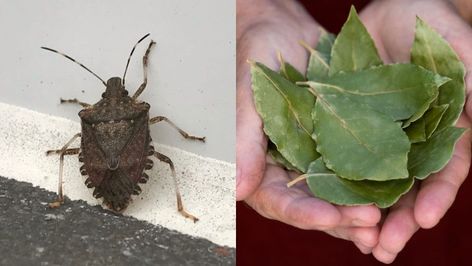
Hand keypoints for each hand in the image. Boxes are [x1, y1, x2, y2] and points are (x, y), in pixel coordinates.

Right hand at [237, 0, 380, 249]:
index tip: (328, 218)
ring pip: (337, 193)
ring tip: (386, 219)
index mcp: (258, 162)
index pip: (277, 200)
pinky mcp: (338, 143)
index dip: (302, 212)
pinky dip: (375, 182)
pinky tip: (397, 191)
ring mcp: (314, 156)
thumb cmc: (257, 54)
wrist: (283, 29)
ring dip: (360, 209)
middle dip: (340, 217)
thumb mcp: (249, 95)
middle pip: (312, 205)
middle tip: (370, 223)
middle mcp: (286, 166)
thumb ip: (244, 142)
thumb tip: (238, 192)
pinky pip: (357, 168)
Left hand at [360, 0, 471, 262]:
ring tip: (359, 243)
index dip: (437, 196)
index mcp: (444, 130)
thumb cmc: (431, 24)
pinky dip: (339, 186)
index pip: (445, 171)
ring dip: (367, 214)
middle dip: (399, 220)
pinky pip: (343, 161)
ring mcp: (381, 138)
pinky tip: (329, 209)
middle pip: (408, 188)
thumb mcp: (457, 50)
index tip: (425, 220)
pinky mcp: (351, 129)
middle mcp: (413, 141)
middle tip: (384, 249)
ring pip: (375, 183)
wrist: (390, 10)